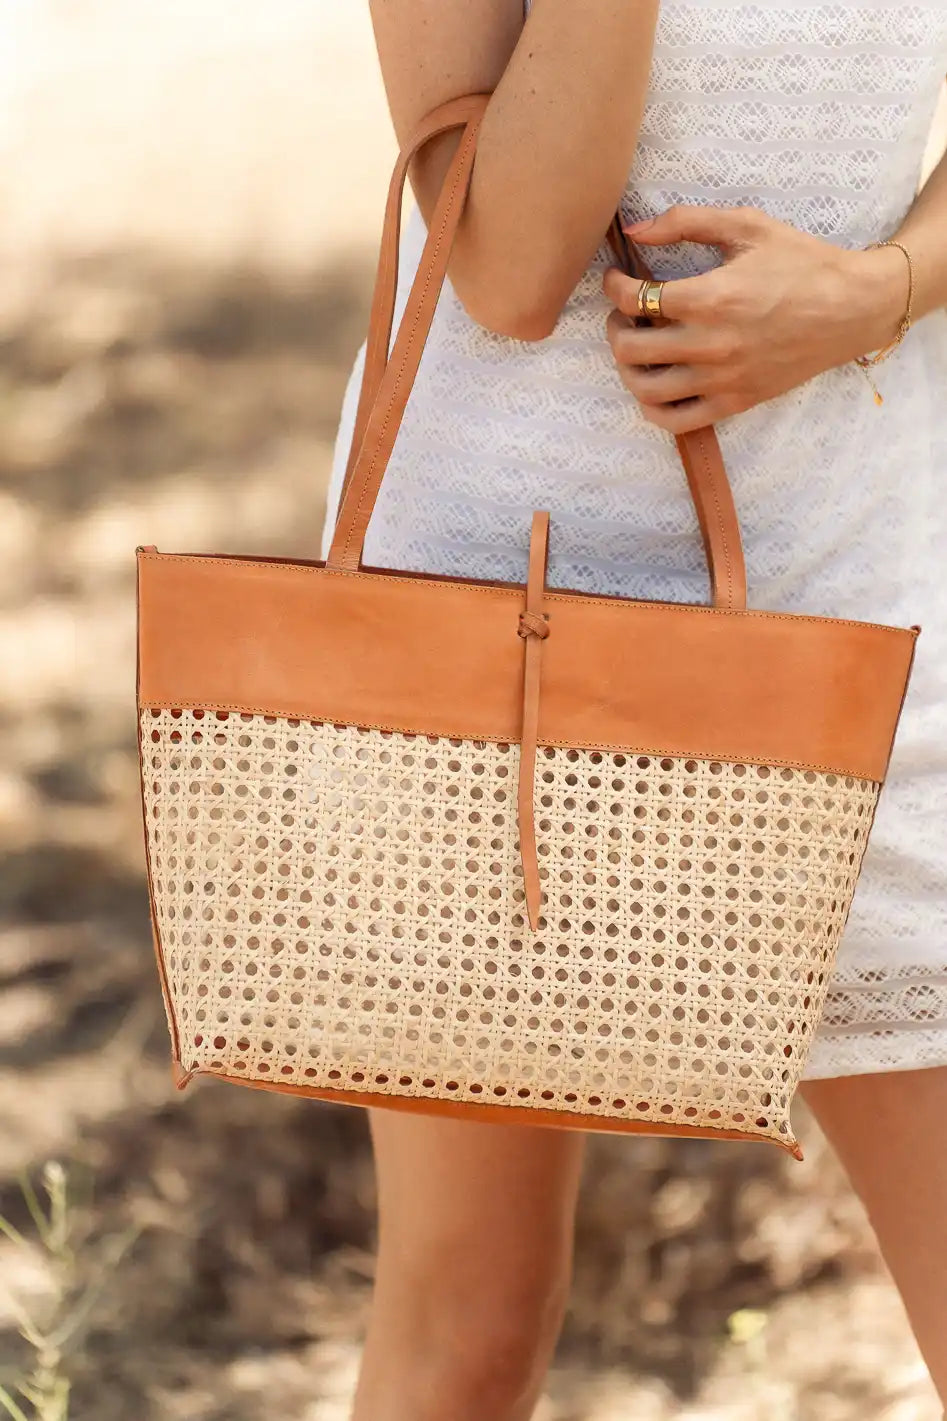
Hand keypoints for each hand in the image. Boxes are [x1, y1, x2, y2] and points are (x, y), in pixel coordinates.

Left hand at [603, 206, 909, 433]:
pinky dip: (651, 407)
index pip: (634, 299)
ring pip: (644, 388)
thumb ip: (686, 222)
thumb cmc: (802, 263)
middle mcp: (710, 344)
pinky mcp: (734, 403)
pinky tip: (653, 386)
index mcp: (710, 297)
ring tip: (636, 348)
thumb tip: (633, 228)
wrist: (852, 308)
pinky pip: (674, 420)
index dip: (613, 287)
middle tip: (623, 314)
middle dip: (615, 327)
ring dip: (626, 368)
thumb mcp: (747, 226)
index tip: (616, 278)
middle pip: (629, 348)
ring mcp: (721, 379)